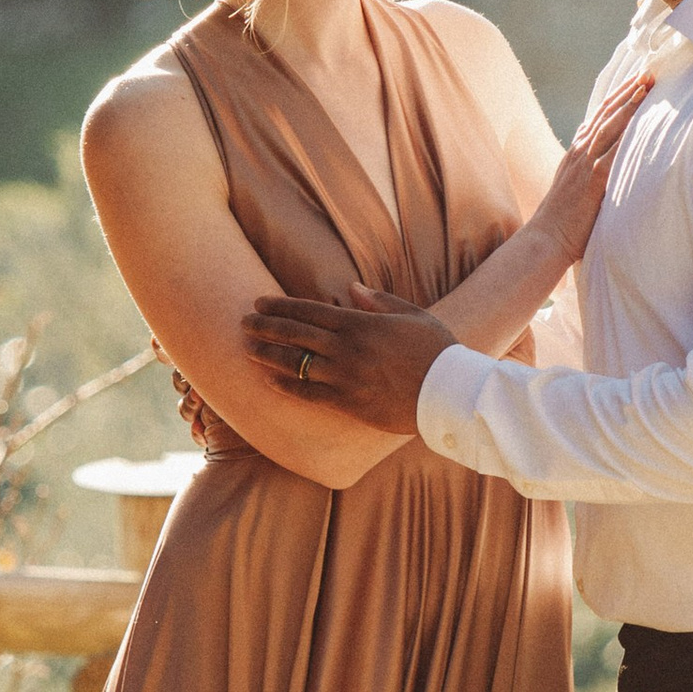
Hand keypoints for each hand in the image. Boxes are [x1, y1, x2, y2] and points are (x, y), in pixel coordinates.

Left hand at [241, 284, 454, 434]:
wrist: (449, 392)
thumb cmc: (436, 349)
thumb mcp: (411, 315)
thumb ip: (378, 300)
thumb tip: (352, 288)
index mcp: (360, 323)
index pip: (310, 311)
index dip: (281, 306)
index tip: (260, 302)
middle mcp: (346, 349)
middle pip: (295, 334)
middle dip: (266, 326)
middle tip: (244, 322)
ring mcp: (344, 377)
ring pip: (295, 364)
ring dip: (268, 355)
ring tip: (248, 349)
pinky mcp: (348, 403)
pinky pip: (308, 394)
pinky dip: (287, 387)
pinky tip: (269, 381)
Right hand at [524, 70, 651, 272]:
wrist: (546, 239)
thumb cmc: (564, 221)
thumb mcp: (575, 188)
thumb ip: (589, 172)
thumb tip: (608, 166)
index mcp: (576, 152)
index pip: (599, 116)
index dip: (617, 97)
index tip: (634, 81)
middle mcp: (580, 152)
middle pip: (606, 113)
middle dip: (627, 91)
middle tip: (647, 72)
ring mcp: (585, 163)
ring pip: (610, 124)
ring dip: (629, 103)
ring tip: (646, 84)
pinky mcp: (593, 178)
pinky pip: (613, 150)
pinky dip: (627, 132)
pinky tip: (641, 119)